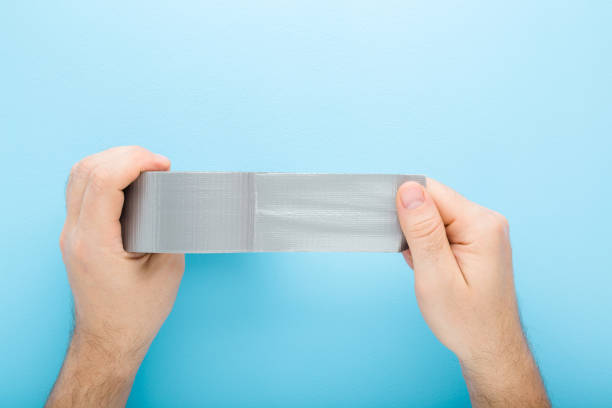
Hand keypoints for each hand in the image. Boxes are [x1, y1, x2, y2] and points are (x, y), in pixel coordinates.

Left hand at [46, 146, 184, 406]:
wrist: (109, 340)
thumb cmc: (137, 313)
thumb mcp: (167, 269)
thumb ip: (170, 227)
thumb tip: (174, 195)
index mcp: (95, 243)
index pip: (102, 181)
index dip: (134, 161)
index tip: (163, 165)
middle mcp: (75, 234)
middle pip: (86, 170)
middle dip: (125, 155)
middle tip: (157, 164)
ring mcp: (70, 233)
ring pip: (78, 175)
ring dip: (112, 161)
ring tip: (144, 168)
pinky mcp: (75, 234)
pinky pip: (81, 190)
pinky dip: (105, 175)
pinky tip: (128, 182)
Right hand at [396, 179, 549, 406]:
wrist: (490, 348)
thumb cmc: (466, 321)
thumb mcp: (435, 277)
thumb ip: (421, 230)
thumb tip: (407, 190)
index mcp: (480, 224)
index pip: (431, 191)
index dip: (404, 206)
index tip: (394, 232)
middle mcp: (487, 220)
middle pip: (433, 202)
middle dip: (413, 227)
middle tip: (416, 261)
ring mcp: (484, 230)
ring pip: (435, 216)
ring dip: (420, 239)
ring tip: (428, 270)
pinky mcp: (477, 240)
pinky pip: (442, 229)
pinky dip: (429, 246)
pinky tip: (434, 270)